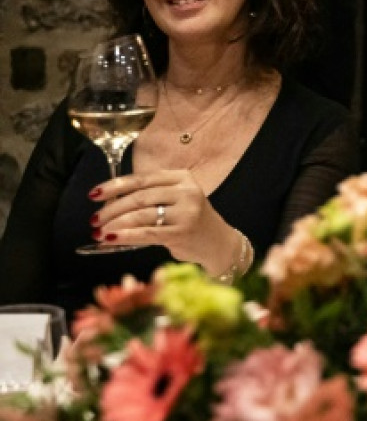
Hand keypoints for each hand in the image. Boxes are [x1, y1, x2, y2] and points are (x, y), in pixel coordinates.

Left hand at [89, 170, 234, 268]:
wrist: (218, 242)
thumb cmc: (190, 220)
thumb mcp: (176, 199)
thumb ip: (150, 195)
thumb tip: (109, 202)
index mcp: (182, 178)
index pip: (142, 179)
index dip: (114, 186)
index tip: (94, 194)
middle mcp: (186, 192)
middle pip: (139, 197)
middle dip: (111, 209)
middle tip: (94, 219)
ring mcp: (186, 212)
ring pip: (141, 215)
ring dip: (114, 224)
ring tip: (99, 231)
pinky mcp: (182, 232)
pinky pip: (146, 233)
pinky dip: (125, 236)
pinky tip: (111, 239)